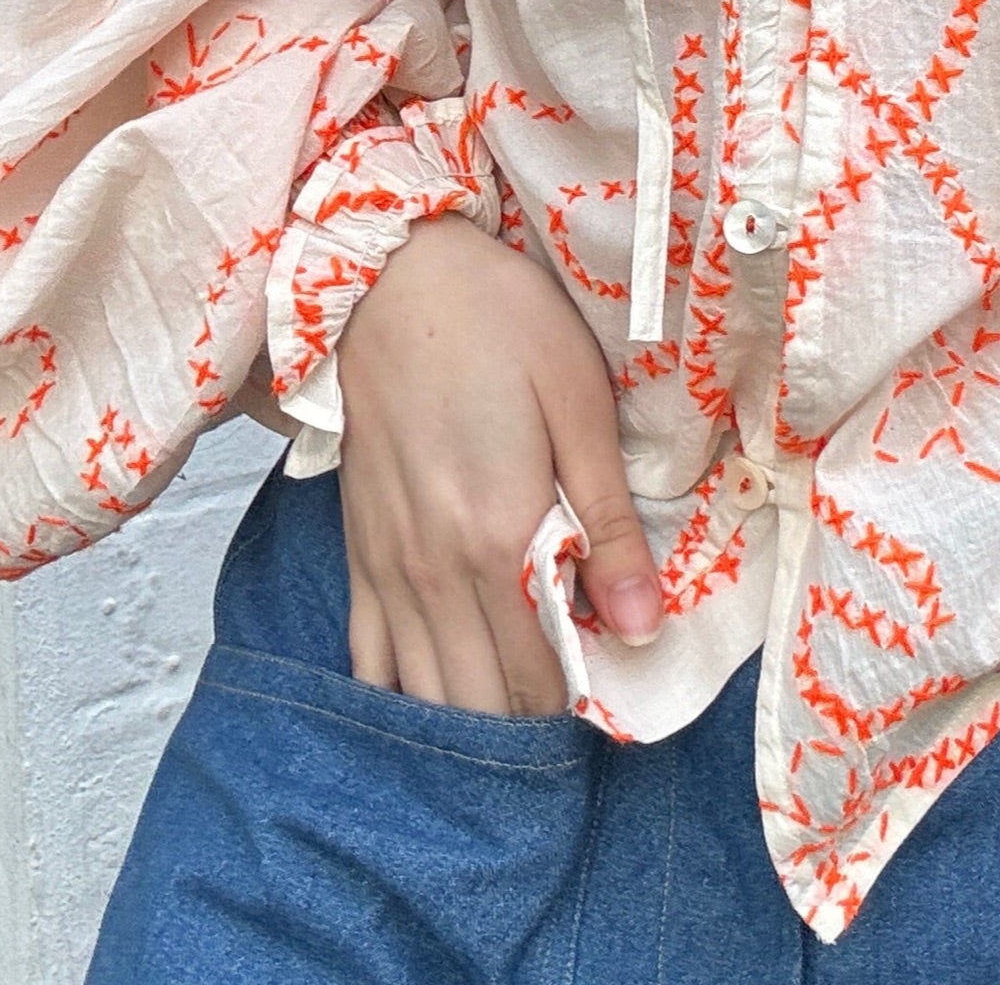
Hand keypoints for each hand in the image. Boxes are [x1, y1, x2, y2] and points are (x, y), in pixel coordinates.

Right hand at [334, 213, 663, 714]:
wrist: (390, 276)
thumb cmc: (500, 324)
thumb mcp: (579, 406)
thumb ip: (608, 524)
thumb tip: (642, 627)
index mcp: (497, 539)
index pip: (542, 677)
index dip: (583, 703)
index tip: (617, 692)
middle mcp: (433, 572)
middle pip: (482, 704)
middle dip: (532, 724)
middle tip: (577, 704)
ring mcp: (386, 568)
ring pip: (423, 697)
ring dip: (471, 719)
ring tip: (519, 710)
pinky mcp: (357, 551)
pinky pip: (369, 661)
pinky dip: (406, 694)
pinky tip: (440, 695)